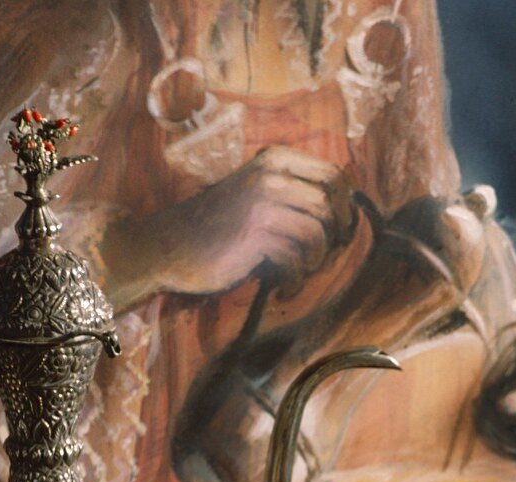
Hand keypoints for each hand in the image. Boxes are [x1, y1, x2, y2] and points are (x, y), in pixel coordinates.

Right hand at [103, 146, 355, 308]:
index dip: (346, 208)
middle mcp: (270, 174)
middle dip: (334, 239)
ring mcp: (262, 202)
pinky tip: (283, 288)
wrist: (170, 246)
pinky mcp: (254, 234)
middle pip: (331, 206)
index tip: (338, 233)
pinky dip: (296, 280)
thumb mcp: (256, 196)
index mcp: (274, 160)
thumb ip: (292, 194)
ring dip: (314, 262)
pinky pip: (296, 258)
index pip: (334, 175)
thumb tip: (345, 218)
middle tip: (318, 260)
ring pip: (318, 232)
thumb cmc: (218, 228)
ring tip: (296, 275)